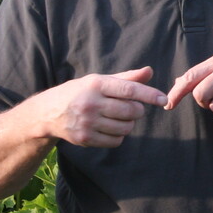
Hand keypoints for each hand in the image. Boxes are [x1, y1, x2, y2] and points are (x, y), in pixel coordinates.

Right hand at [40, 66, 167, 146]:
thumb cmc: (81, 92)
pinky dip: (119, 136)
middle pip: (131, 111)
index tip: (163, 99)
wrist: (48, 112)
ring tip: (118, 117)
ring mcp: (87, 122)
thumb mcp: (99, 80)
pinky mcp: (84, 139)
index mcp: (96, 84)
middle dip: (138, 110)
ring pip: (125, 128)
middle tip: (131, 108)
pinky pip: (116, 141)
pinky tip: (109, 128)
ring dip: (128, 124)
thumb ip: (126, 78)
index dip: (149, 95)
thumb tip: (149, 71)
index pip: (128, 89)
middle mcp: (91, 103)